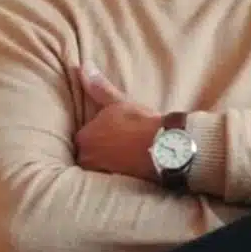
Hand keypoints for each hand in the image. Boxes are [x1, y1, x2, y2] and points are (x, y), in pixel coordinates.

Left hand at [73, 64, 161, 181]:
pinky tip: (132, 169)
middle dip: (99, 151)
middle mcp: (88, 159)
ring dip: (109, 164)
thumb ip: (98, 87)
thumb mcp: (118, 102)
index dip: (96, 134)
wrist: (167, 147)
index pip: (82, 138)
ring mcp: (102, 174)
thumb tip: (82, 66)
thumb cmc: (140, 123)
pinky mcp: (118, 186)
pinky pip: (112, 180)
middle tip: (117, 146)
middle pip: (88, 155)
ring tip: (125, 157)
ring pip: (100, 168)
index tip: (109, 132)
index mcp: (84, 138)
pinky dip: (120, 174)